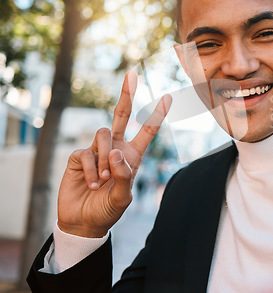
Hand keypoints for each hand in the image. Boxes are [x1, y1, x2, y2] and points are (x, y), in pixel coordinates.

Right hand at [57, 71, 171, 237]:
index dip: (157, 114)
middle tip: (131, 74)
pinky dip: (92, 171)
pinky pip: (86, 153)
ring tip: (104, 180)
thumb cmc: (107, 210)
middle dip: (127, 95)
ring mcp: (96, 151)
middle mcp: (115, 148)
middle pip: (121, 115)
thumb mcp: (123, 198)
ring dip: (105, 157)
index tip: (168, 96)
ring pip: (103, 134)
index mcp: (133, 155)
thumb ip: (124, 176)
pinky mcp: (80, 157)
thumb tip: (115, 150)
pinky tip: (92, 185)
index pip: (146, 130)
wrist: (83, 222)